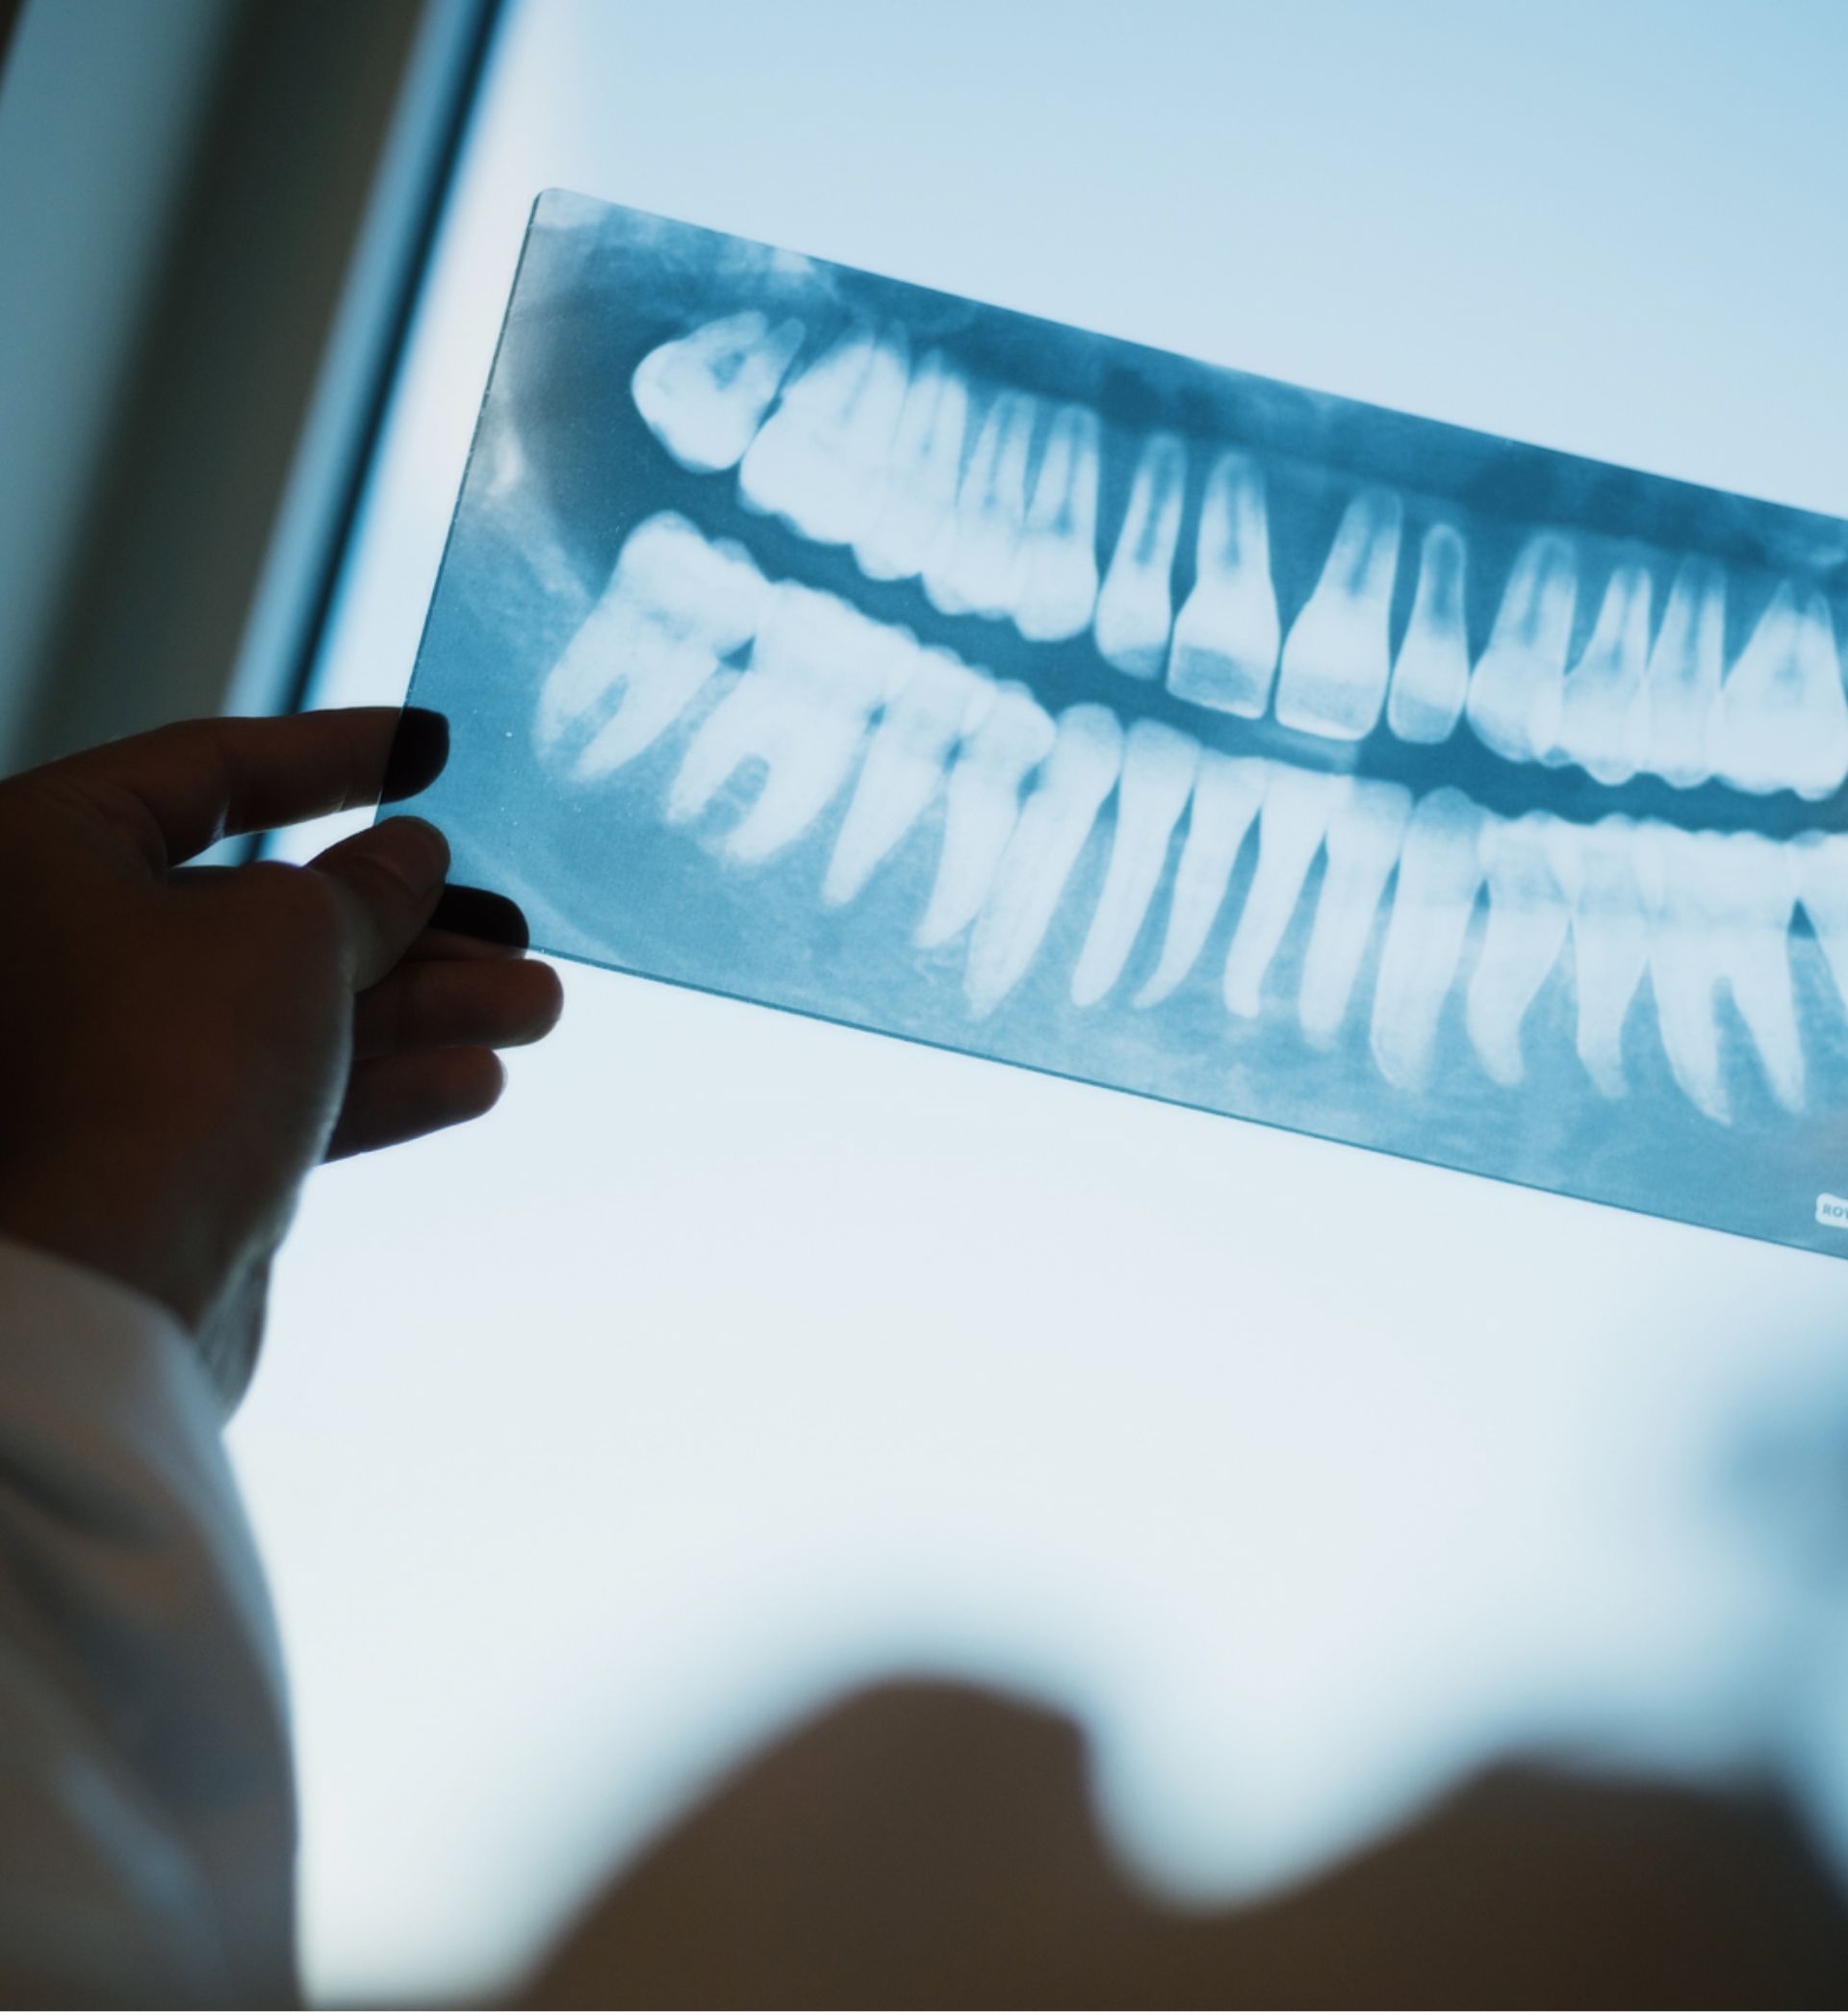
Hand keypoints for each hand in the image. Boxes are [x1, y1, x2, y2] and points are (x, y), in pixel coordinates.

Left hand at [0, 707, 562, 1405]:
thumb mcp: (294, 933)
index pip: (203, 769)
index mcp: (41, 853)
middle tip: (515, 927)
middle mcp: (52, 950)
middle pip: (261, 906)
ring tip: (538, 1005)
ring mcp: (100, 1061)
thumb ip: (365, 884)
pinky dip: (374, 1082)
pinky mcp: (149, 1157)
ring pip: (285, 1008)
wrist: (107, 1293)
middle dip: (409, 921)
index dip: (333, 750)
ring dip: (420, 1006)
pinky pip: (277, 1093)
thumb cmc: (173, 1068)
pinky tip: (475, 1079)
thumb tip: (407, 855)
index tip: (436, 748)